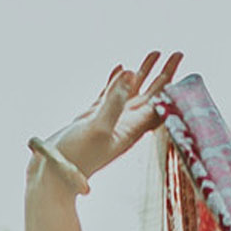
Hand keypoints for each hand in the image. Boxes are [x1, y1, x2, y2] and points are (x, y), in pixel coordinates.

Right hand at [43, 51, 183, 184]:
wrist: (53, 177)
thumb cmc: (76, 158)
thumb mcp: (98, 127)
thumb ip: (115, 101)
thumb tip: (132, 73)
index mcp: (131, 128)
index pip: (158, 101)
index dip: (170, 80)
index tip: (178, 57)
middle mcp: (124, 125)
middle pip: (151, 95)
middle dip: (164, 74)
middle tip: (176, 53)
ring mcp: (109, 121)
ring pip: (132, 92)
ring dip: (143, 74)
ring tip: (154, 53)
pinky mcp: (93, 119)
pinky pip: (111, 95)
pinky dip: (117, 81)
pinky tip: (120, 67)